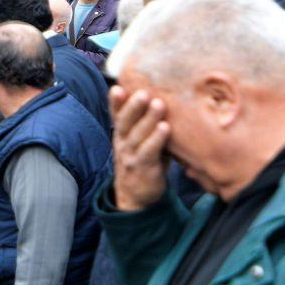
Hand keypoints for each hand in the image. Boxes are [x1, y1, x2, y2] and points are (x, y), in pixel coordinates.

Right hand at [110, 86, 170, 211]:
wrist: (135, 197)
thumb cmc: (144, 162)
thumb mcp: (141, 142)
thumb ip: (147, 125)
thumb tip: (169, 100)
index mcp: (121, 134)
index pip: (116, 115)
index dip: (116, 102)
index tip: (118, 87)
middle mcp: (122, 143)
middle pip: (125, 122)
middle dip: (133, 106)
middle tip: (144, 92)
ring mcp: (130, 156)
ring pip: (137, 135)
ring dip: (148, 119)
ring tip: (158, 104)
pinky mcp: (141, 168)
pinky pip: (148, 151)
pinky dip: (157, 139)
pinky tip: (165, 127)